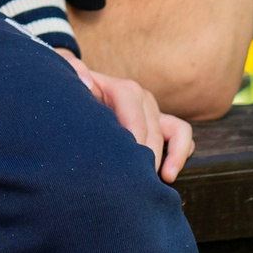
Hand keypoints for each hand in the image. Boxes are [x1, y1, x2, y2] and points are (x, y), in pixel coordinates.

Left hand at [67, 56, 193, 182]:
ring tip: (166, 178)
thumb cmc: (76, 86)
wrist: (81, 86)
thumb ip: (74, 71)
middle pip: (154, 132)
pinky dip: (181, 153)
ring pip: (178, 131)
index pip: (137, 121)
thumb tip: (87, 83)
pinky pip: (182, 136)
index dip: (136, 145)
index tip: (127, 166)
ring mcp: (155, 111)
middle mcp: (144, 99)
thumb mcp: (70, 74)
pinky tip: (169, 174)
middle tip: (137, 182)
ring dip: (176, 155)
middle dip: (149, 157)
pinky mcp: (161, 123)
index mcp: (125, 90)